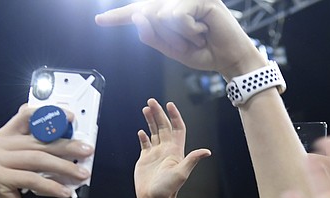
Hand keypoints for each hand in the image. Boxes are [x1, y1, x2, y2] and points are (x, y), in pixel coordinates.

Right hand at [0, 105, 92, 197]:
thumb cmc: (23, 191)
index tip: (71, 117)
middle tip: (86, 150)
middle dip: (66, 146)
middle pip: (37, 141)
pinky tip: (66, 192)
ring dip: (64, 167)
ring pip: (37, 159)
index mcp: (4, 135)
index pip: (26, 116)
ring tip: (82, 174)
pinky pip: (31, 179)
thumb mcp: (36, 166)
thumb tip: (76, 143)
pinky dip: (52, 186)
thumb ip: (47, 150)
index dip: (49, 114)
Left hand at [96, 0, 267, 78]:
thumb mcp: (173, 50)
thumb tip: (138, 17)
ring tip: (198, 37)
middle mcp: (176, 0)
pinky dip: (188, 31)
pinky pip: (177, 16)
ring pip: (161, 15)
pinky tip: (203, 31)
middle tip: (192, 42)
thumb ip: (153, 37)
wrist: (229, 59)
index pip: (139, 13)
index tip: (99, 20)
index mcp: (167, 12)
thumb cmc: (205, 53)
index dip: (118, 17)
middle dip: (165, 36)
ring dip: (178, 35)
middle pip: (148, 14)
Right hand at [135, 99, 210, 197]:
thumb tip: (206, 151)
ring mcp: (156, 155)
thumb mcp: (181, 173)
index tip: (169, 104)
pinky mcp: (145, 160)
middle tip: (151, 101)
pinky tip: (141, 131)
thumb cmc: (168, 190)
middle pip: (163, 127)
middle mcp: (166, 150)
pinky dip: (143, 137)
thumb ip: (192, 160)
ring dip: (150, 121)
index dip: (174, 116)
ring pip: (154, 133)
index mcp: (175, 151)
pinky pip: (145, 145)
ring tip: (145, 109)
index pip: (177, 128)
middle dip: (158, 113)